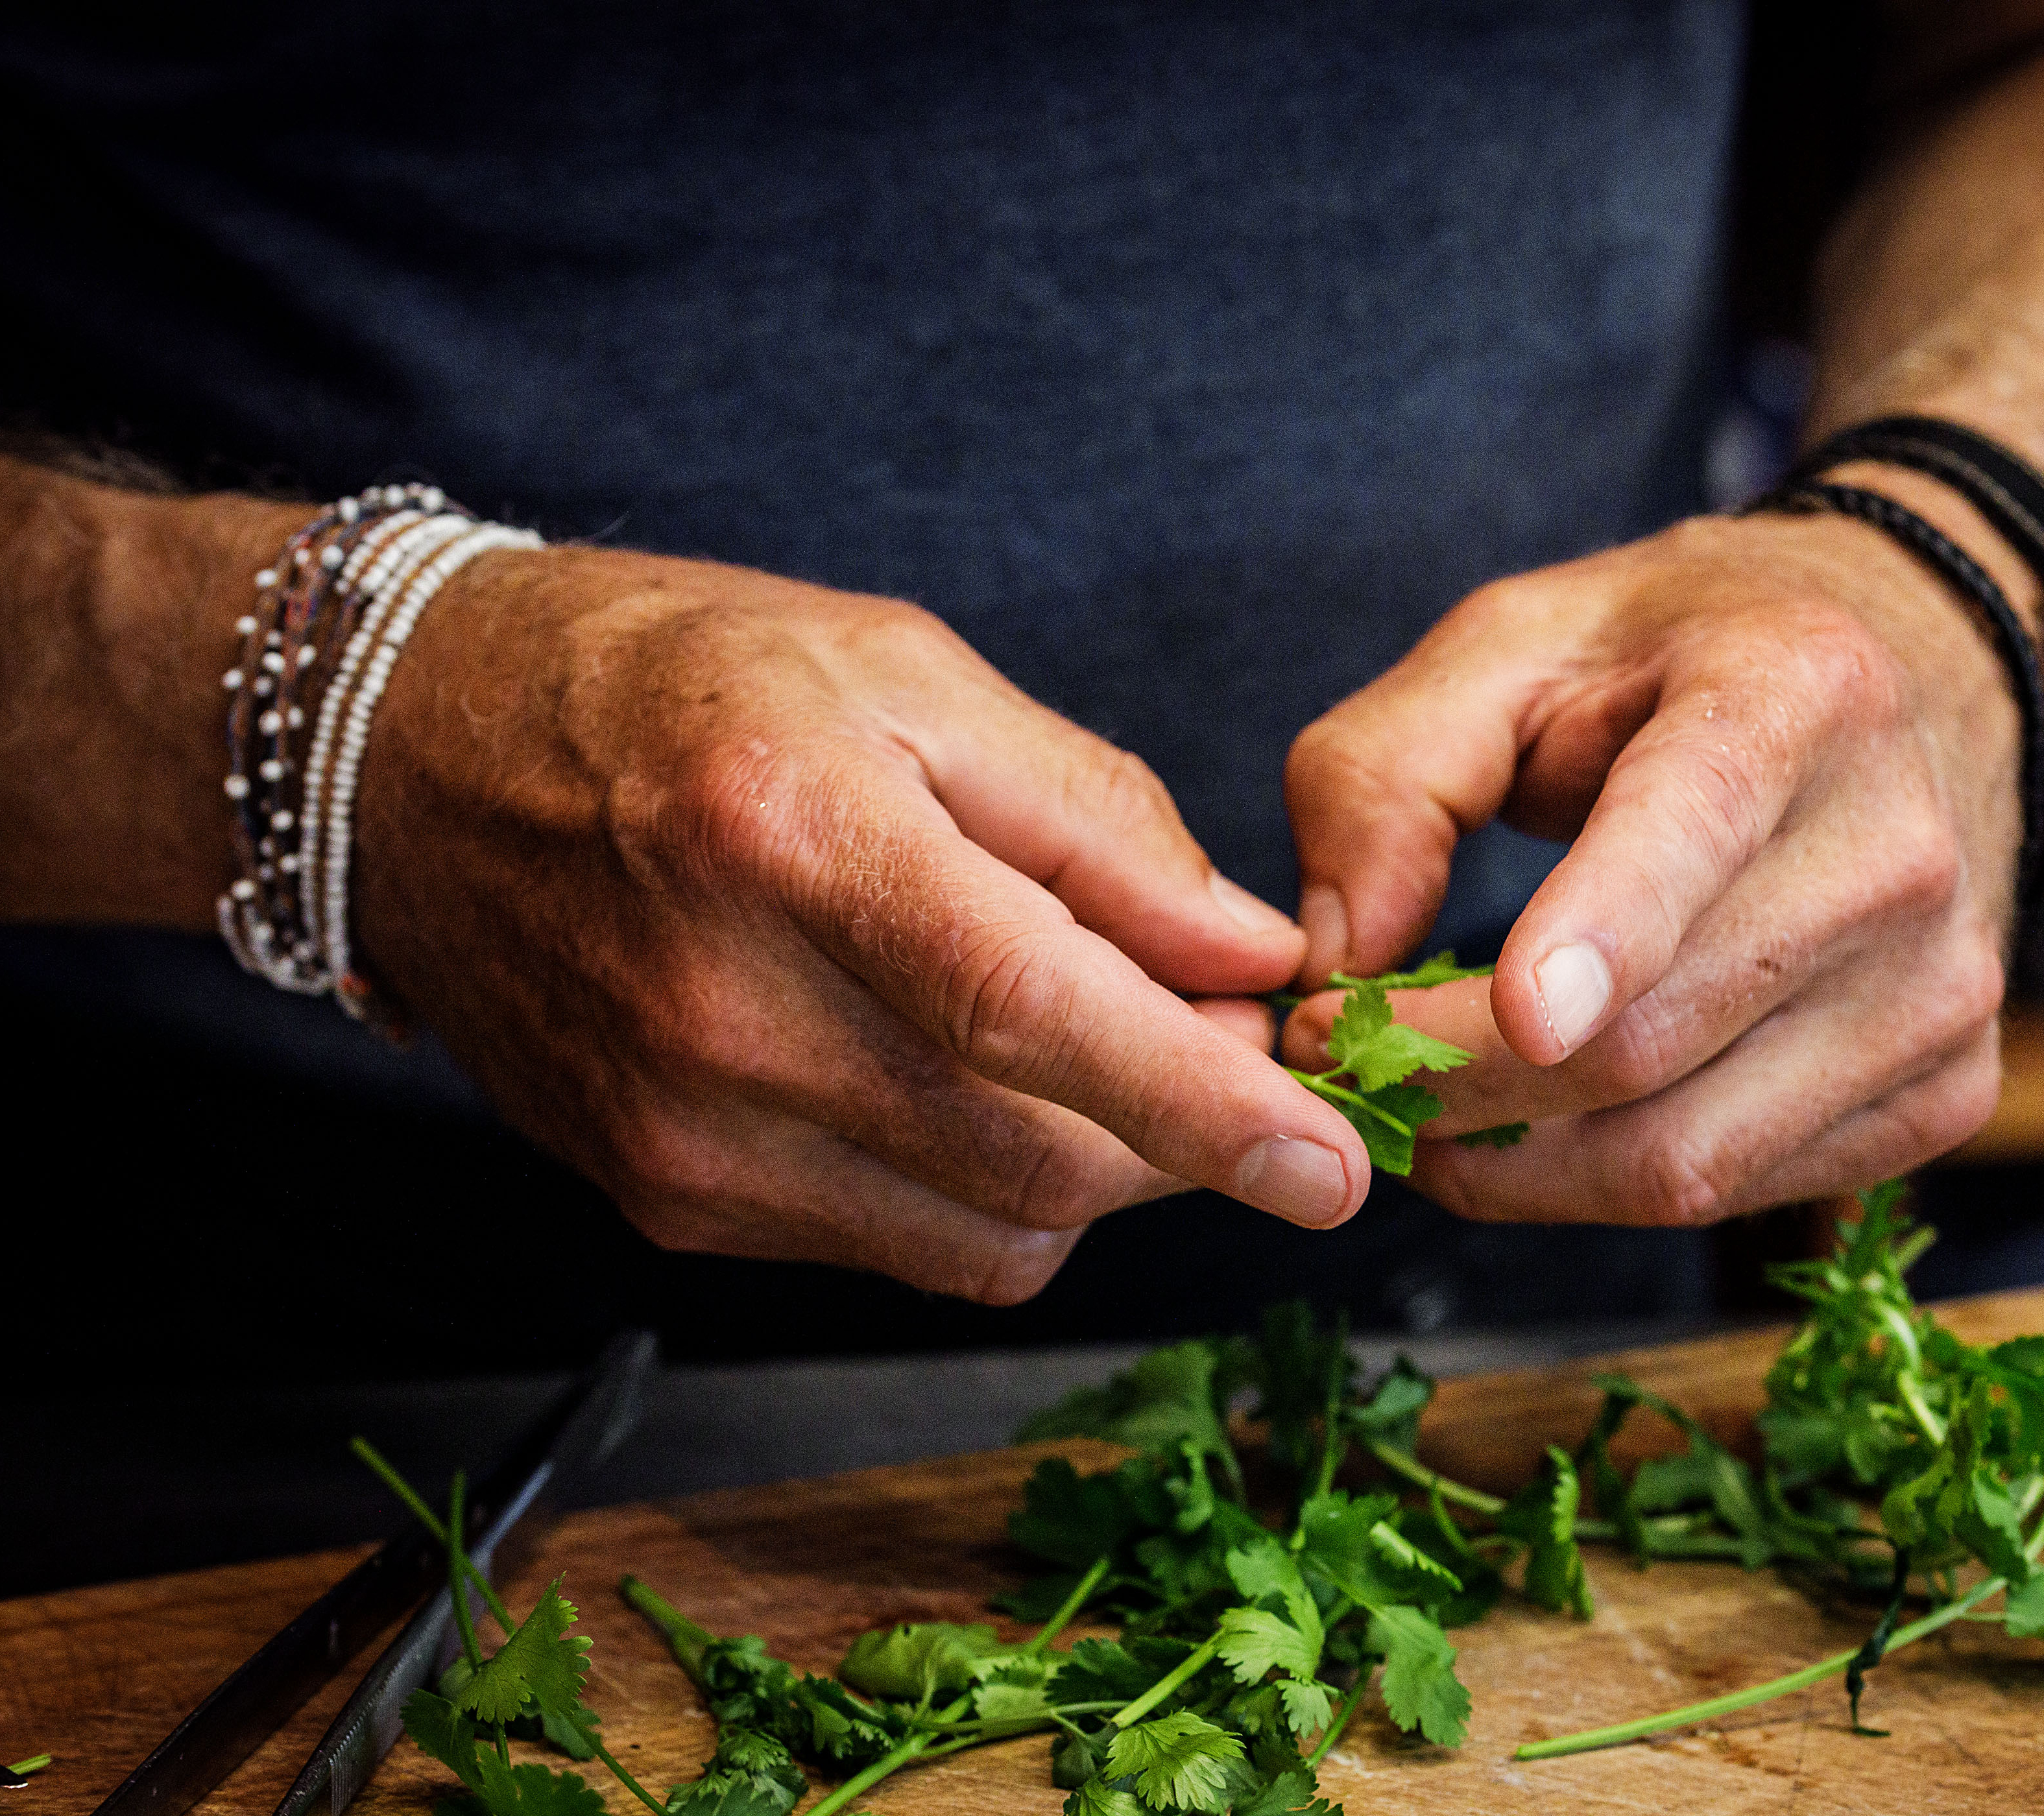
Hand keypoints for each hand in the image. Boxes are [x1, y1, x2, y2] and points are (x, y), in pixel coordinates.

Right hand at [352, 546, 1369, 1298]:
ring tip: (1075, 1044)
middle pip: (1036, 1161)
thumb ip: (1094, 818)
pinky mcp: (663, 1200)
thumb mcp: (904, 671)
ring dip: (1089, 1168)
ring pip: (986, 1233)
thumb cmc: (681, 683)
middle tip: (1215, 1037)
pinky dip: (980, 1190)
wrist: (418, 762)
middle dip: (1177, 1134)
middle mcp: (724, 1016)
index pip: (1034, 1017)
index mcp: (794, 841)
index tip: (1333, 1169)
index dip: (1203, 1105)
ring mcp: (682, 1132)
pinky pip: (898, 1246)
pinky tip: (953, 1079)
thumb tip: (1249, 952)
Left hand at [1282, 509, 2020, 1223]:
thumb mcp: (1506, 647)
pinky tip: (1535, 1127)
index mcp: (1796, 694)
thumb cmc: (1675, 666)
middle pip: (1647, 1040)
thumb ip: (1384, 775)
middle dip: (1456, 1081)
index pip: (1695, 833)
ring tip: (1421, 1105)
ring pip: (1681, 1157)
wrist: (1907, 686)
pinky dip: (1594, 1188)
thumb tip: (1336, 962)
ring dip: (1508, 1165)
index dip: (1603, 935)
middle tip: (1338, 1058)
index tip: (1514, 1011)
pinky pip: (1729, 1196)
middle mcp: (1899, 851)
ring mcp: (1941, 991)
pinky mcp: (1946, 1095)